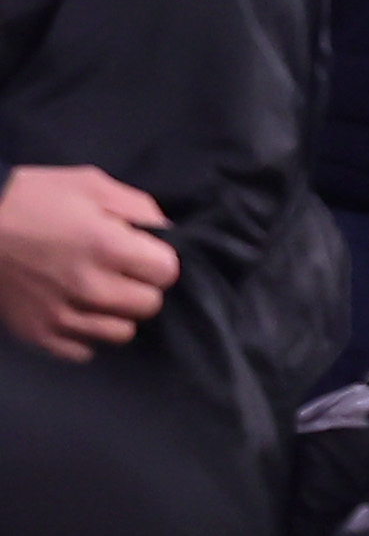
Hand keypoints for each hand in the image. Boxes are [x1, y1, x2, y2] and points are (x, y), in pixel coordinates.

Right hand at [0, 166, 178, 360]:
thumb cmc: (33, 198)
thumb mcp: (91, 185)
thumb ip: (138, 208)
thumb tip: (166, 233)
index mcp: (108, 247)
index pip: (167, 273)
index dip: (159, 261)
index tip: (143, 254)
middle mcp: (89, 288)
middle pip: (149, 305)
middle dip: (141, 287)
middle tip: (120, 272)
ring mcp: (62, 316)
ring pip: (121, 333)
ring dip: (117, 313)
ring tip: (98, 292)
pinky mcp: (37, 335)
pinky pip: (83, 351)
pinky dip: (85, 335)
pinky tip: (76, 312)